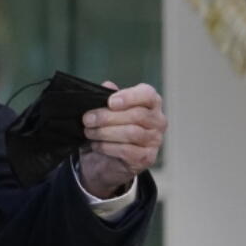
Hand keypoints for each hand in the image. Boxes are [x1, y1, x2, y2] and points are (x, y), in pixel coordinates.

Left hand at [79, 81, 166, 197]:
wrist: (104, 159)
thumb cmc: (109, 128)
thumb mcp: (105, 110)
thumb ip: (107, 97)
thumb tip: (108, 86)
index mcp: (150, 103)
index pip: (148, 95)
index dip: (129, 97)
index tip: (110, 102)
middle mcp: (158, 121)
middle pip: (137, 115)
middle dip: (107, 117)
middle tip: (87, 119)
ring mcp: (155, 140)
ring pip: (131, 133)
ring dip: (105, 132)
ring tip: (89, 132)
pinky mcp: (147, 158)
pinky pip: (127, 150)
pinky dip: (107, 147)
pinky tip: (96, 145)